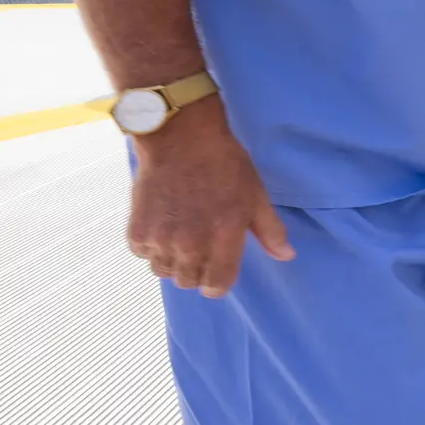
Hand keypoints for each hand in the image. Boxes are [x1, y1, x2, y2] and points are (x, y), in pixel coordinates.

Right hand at [127, 97, 293, 296]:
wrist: (182, 139)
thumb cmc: (225, 165)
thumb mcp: (256, 196)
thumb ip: (270, 231)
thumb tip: (287, 256)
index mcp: (223, 238)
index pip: (216, 286)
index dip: (218, 283)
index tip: (217, 271)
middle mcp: (190, 245)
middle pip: (188, 281)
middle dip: (196, 270)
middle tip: (200, 247)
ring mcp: (161, 239)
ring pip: (163, 271)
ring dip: (172, 260)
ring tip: (180, 236)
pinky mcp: (137, 230)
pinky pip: (143, 254)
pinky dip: (150, 246)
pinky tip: (162, 226)